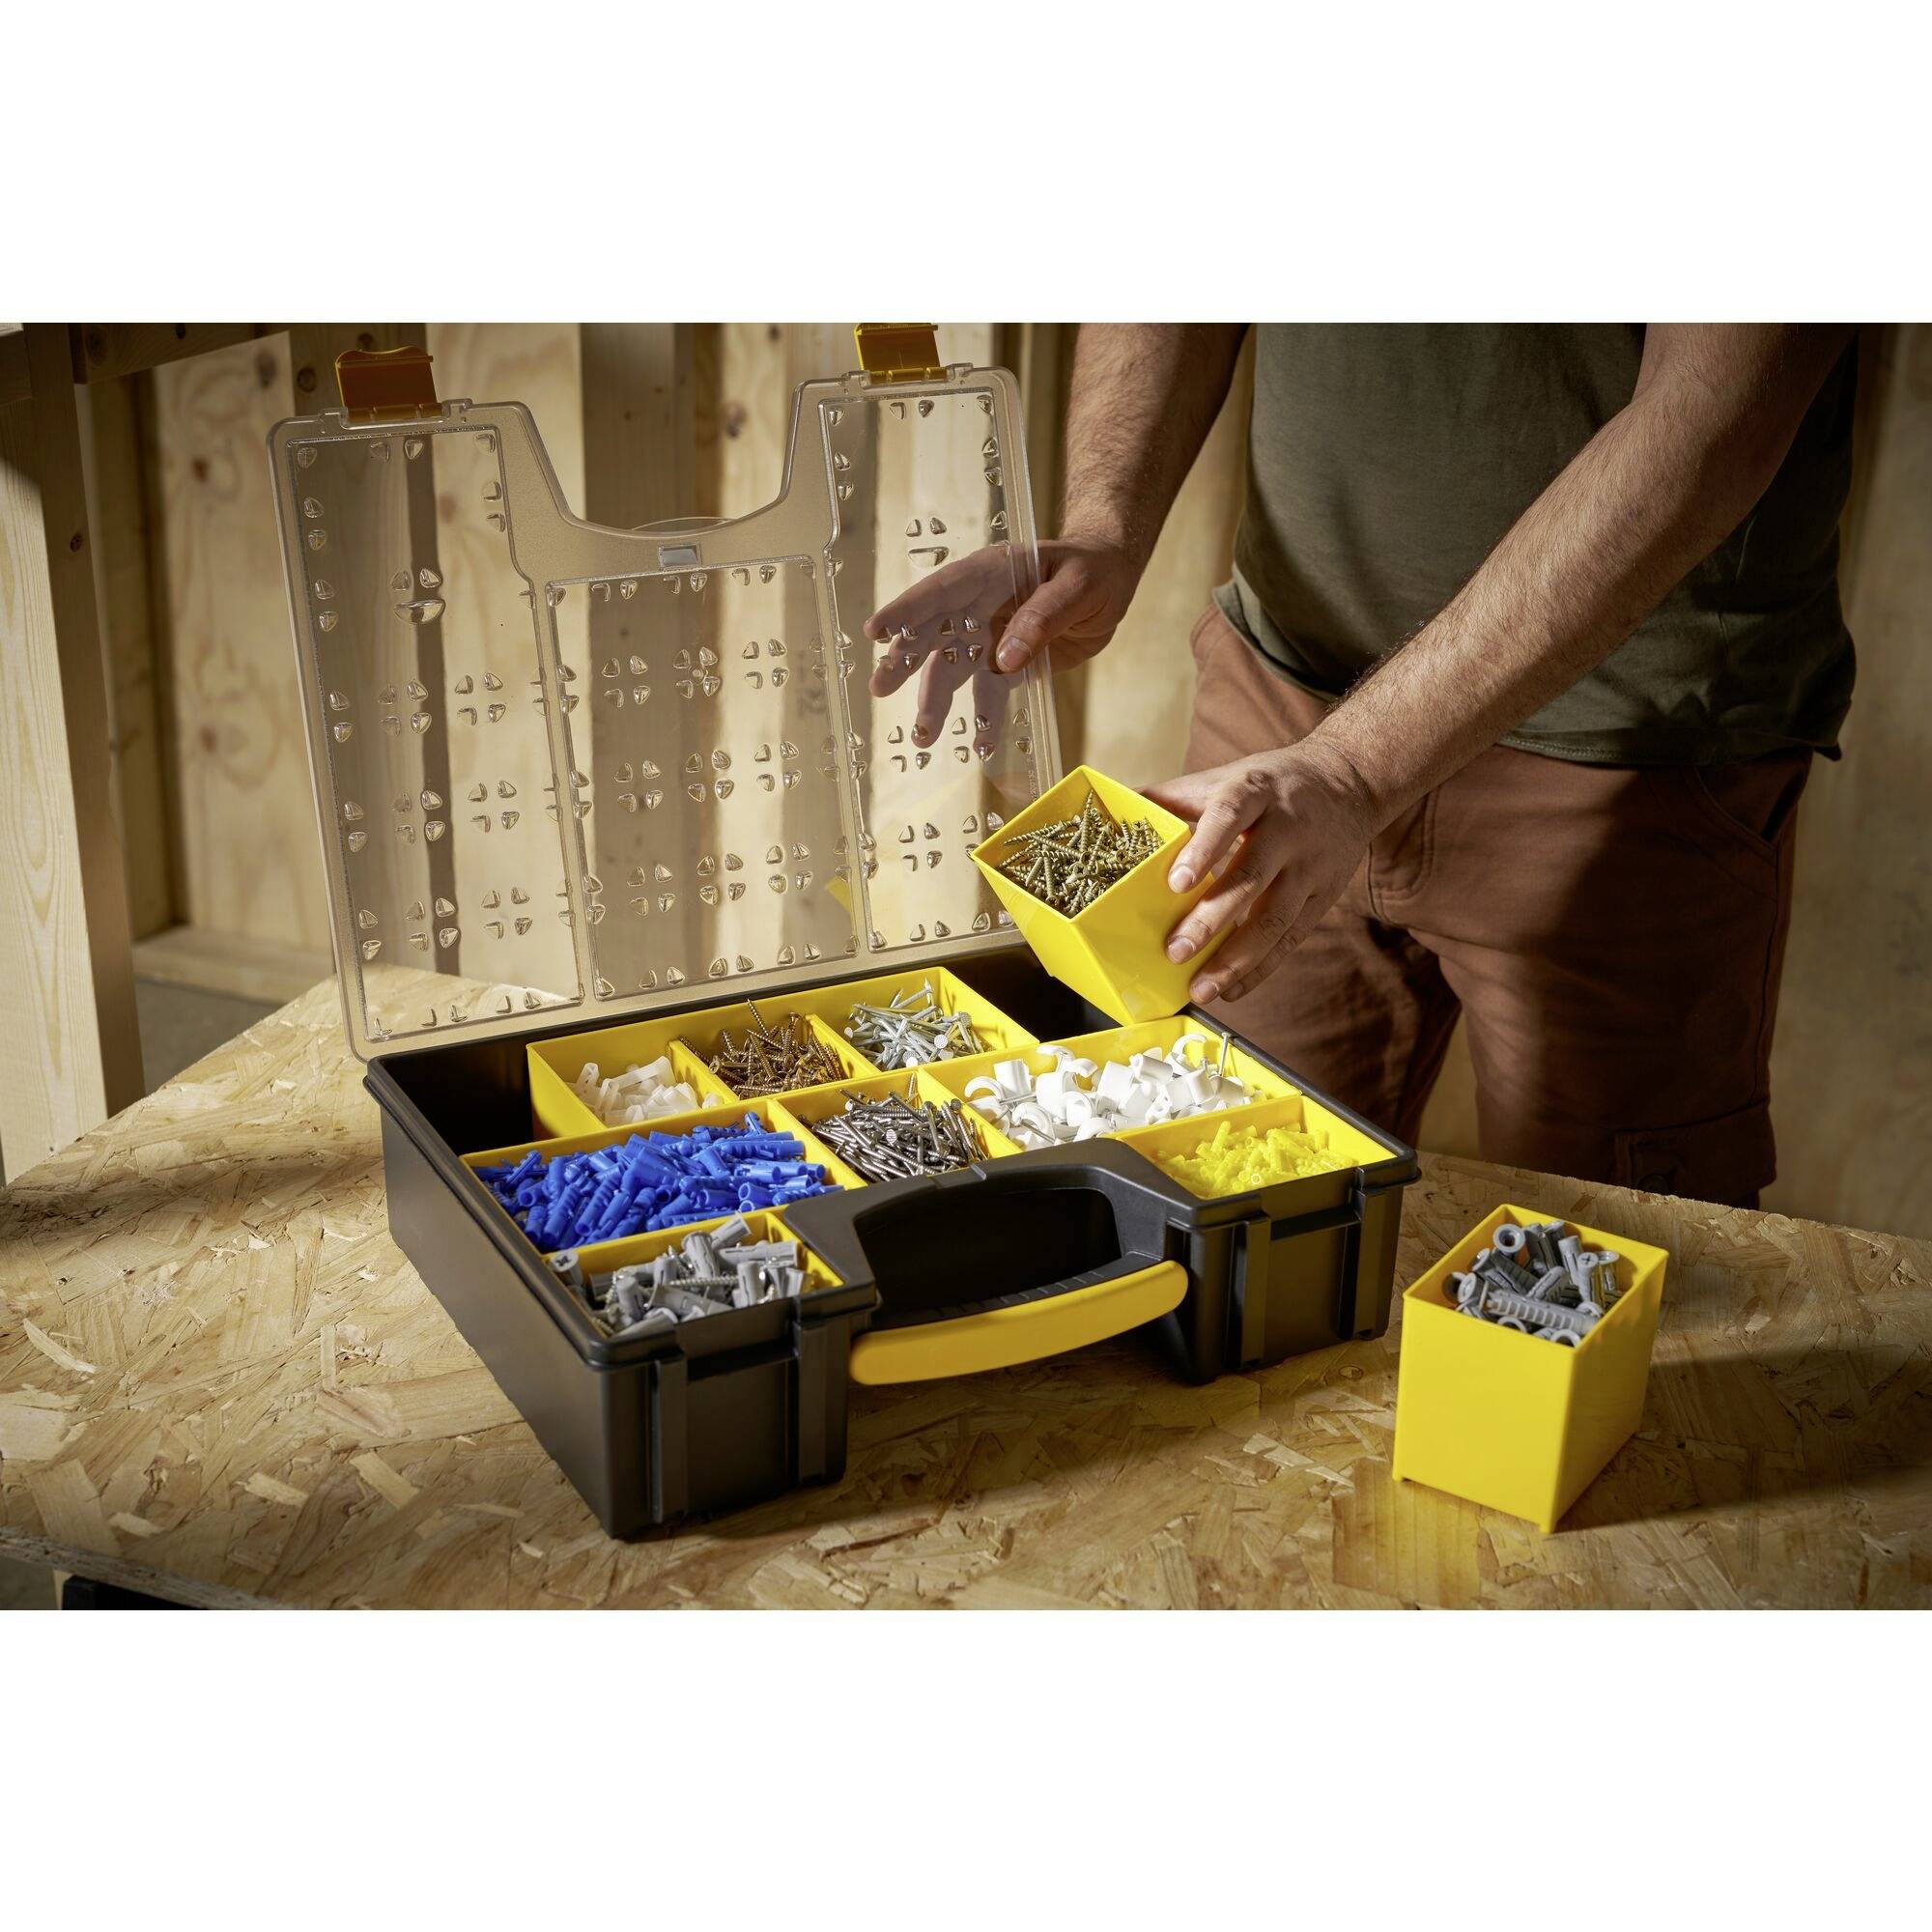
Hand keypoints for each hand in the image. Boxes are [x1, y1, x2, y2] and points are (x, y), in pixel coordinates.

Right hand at [864, 535, 1142, 749]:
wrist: (1112, 580)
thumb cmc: (1094, 569)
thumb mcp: (1078, 586)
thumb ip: (1043, 616)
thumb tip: (1005, 658)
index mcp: (990, 573)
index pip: (942, 589)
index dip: (909, 609)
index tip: (877, 630)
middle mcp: (980, 605)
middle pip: (936, 633)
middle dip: (906, 661)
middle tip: (880, 688)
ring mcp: (991, 636)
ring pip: (956, 670)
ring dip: (937, 701)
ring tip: (924, 735)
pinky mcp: (1008, 664)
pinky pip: (990, 693)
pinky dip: (985, 719)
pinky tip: (981, 744)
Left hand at [1142, 743, 1380, 1004]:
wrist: (1350, 782)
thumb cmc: (1272, 783)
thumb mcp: (1229, 776)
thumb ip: (1175, 796)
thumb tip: (1118, 810)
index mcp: (1256, 791)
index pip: (1229, 817)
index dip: (1204, 849)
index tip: (1176, 883)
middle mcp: (1288, 828)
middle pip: (1251, 877)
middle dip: (1211, 919)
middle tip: (1176, 952)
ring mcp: (1310, 866)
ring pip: (1275, 917)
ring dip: (1237, 959)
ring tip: (1202, 988)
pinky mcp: (1325, 895)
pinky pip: (1292, 938)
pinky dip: (1261, 968)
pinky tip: (1232, 989)